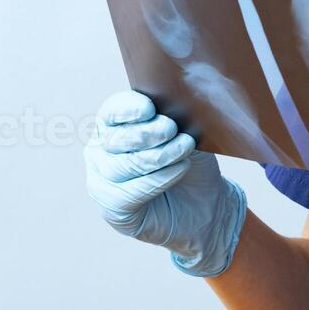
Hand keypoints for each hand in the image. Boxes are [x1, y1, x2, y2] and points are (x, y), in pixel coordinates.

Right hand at [84, 90, 247, 277]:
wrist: (207, 204)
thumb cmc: (192, 162)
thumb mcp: (186, 132)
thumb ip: (173, 116)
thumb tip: (174, 100)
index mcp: (114, 126)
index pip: (111, 112)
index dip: (127, 109)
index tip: (149, 109)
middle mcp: (101, 152)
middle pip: (115, 139)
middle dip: (147, 133)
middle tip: (173, 130)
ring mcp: (103, 181)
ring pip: (121, 166)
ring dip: (158, 156)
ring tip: (184, 149)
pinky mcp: (113, 209)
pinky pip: (128, 194)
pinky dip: (157, 180)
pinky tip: (180, 169)